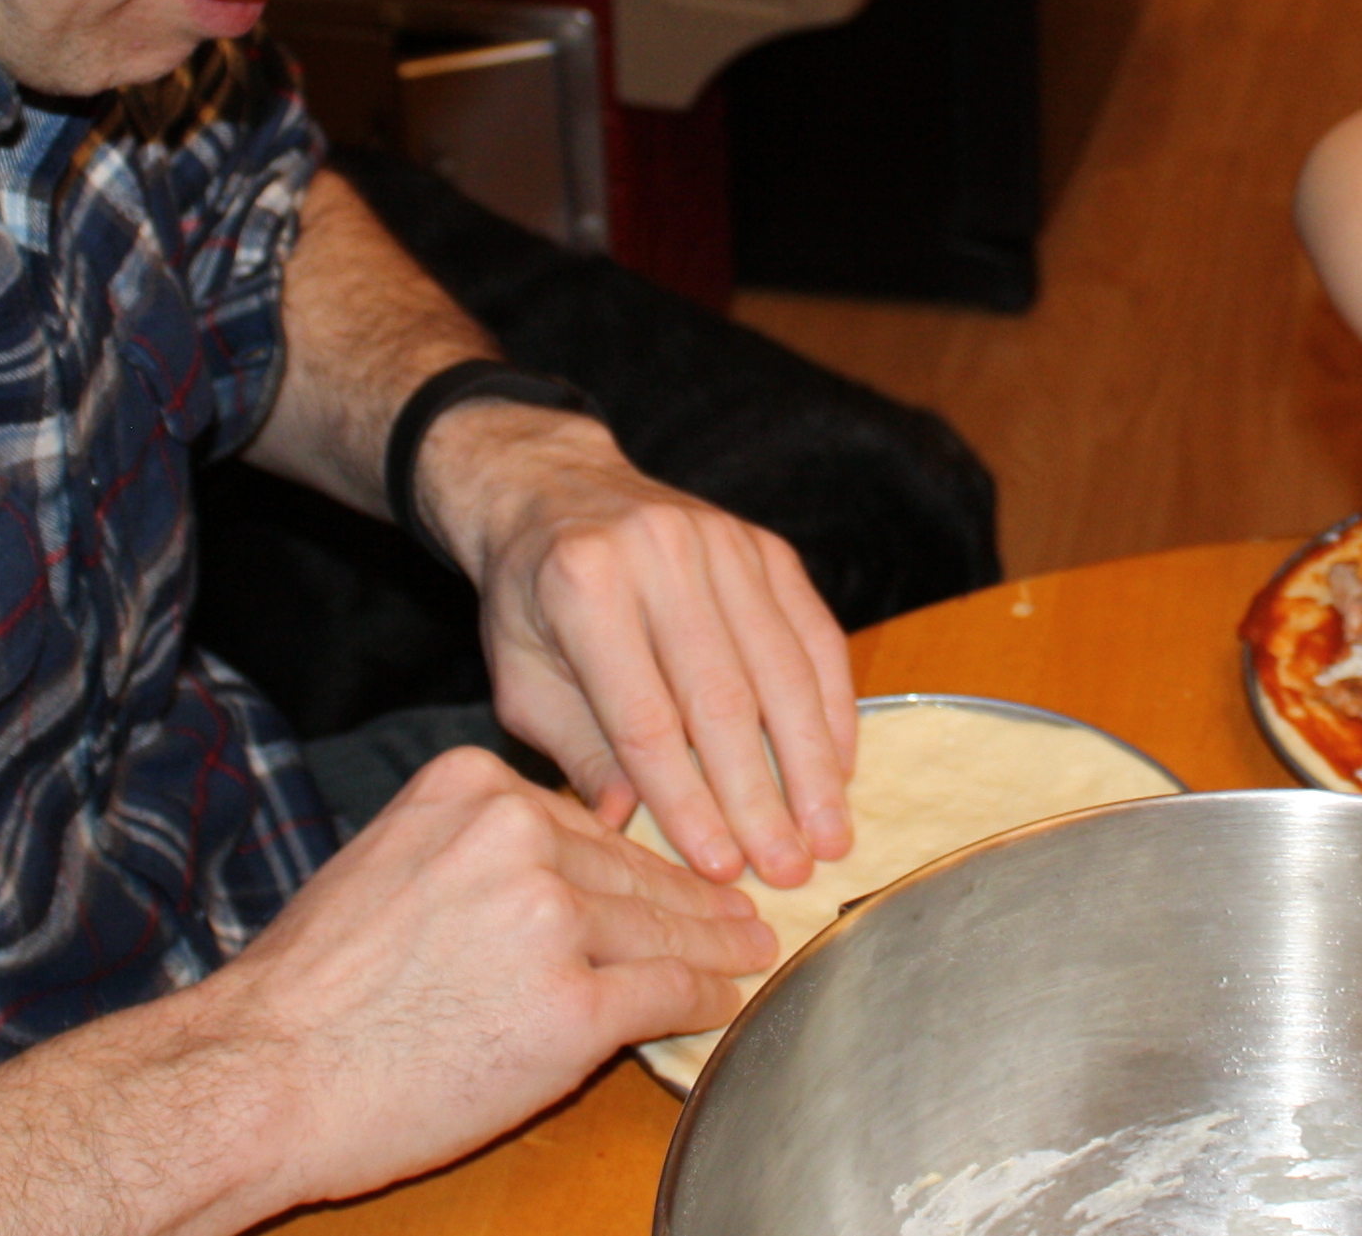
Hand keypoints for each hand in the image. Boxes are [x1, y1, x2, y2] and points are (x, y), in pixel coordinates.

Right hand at [183, 747, 776, 1210]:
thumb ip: (472, 849)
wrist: (265, 1073)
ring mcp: (551, 920)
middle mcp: (519, 837)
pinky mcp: (575, 1005)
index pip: (584, 820)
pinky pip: (666, 992)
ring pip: (660, 927)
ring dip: (714, 943)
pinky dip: (705, 996)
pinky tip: (725, 998)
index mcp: (472, 789)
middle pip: (633, 869)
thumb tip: (551, 869)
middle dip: (692, 896)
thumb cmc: (308, 988)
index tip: (680, 867)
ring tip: (747, 949)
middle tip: (742, 908)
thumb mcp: (388, 862)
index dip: (641, 855)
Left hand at [426, 400, 857, 886]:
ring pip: (783, 669)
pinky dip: (832, 706)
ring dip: (811, 764)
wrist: (553, 488)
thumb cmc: (530, 601)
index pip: (645, 716)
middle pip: (724, 697)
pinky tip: (840, 768)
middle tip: (787, 873)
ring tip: (827, 838)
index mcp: (584, 586)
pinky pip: (813, 633)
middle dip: (760, 797)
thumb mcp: (521, 680)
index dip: (686, 799)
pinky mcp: (764, 546)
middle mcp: (660, 553)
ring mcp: (721, 542)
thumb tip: (631, 830)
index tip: (718, 869)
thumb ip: (578, 752)